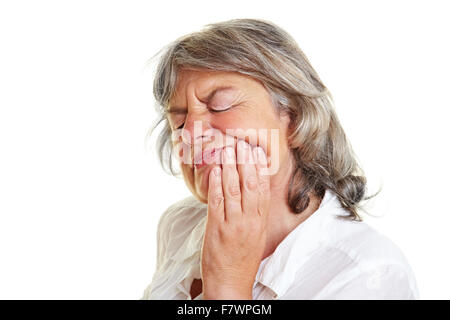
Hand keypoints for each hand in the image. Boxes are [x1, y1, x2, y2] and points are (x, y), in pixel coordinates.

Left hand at [201, 140, 270, 299]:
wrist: (231, 284)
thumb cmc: (242, 260)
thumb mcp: (255, 235)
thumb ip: (254, 214)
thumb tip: (250, 192)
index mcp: (260, 221)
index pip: (262, 189)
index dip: (258, 168)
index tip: (256, 151)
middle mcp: (250, 221)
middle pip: (249, 185)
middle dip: (245, 162)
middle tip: (241, 143)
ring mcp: (234, 224)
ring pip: (234, 190)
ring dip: (230, 167)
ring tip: (227, 149)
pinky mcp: (217, 229)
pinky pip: (217, 203)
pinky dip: (217, 185)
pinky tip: (216, 171)